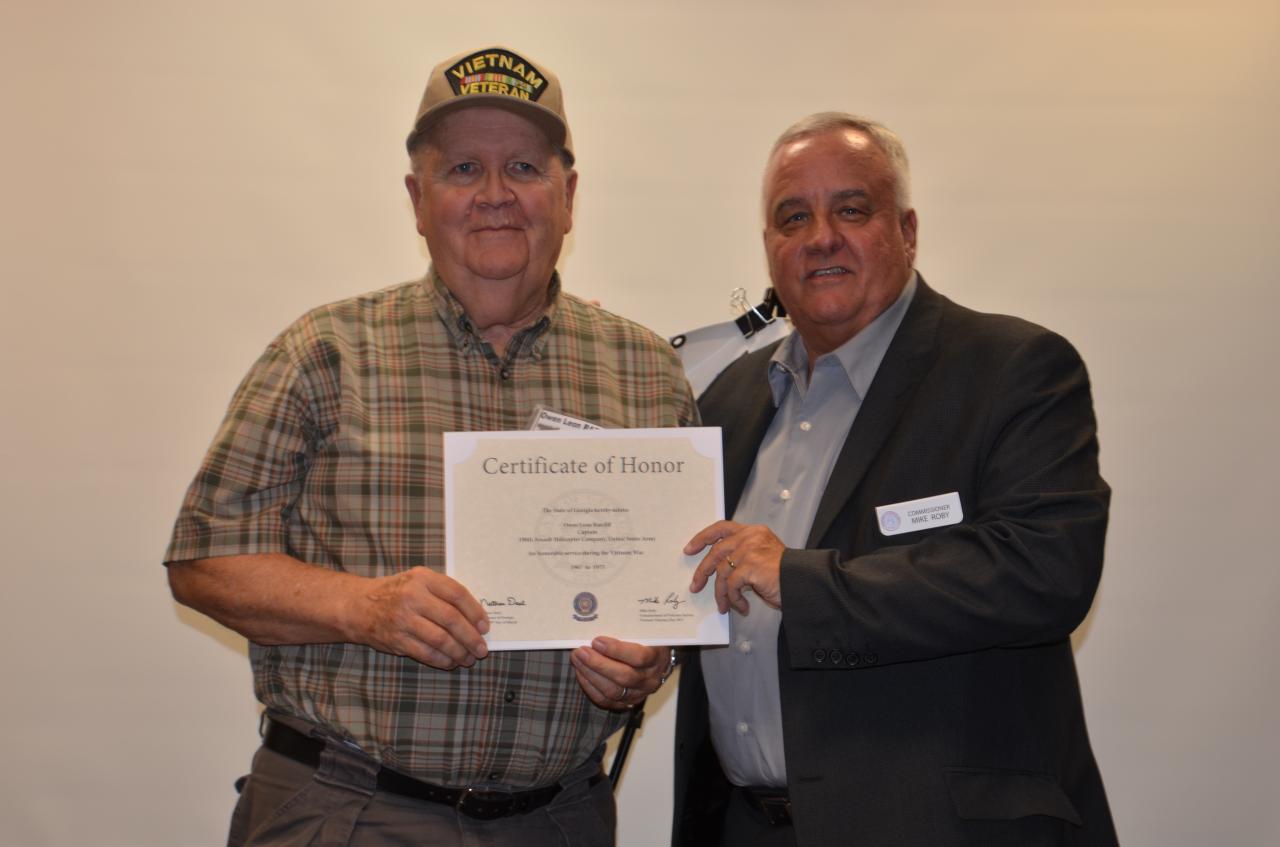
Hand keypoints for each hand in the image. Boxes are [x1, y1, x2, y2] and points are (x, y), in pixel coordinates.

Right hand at [354, 566, 489, 669]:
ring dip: (459, 652)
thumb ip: (443, 592)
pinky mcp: (396, 640)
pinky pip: (425, 653)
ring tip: (469, 659)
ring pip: (440, 640)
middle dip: (471, 637)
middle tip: (482, 649)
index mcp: (422, 578)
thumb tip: (475, 616)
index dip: (475, 612)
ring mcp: (403, 619)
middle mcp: (412, 597)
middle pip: (451, 620)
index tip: (485, 626)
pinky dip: (442, 660)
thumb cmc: (396, 592)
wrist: (358, 606)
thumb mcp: (418, 580)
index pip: (457, 594)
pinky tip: (451, 662)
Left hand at [570, 637, 671, 709]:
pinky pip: (605, 700)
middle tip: (581, 651)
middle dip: (598, 664)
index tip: (597, 641)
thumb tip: (601, 618)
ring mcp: (639, 693)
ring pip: (613, 691)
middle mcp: (650, 679)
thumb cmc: (647, 641)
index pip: (639, 657)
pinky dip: (590, 686)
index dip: (616, 650)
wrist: (657, 662)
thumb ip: (629, 627)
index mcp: (657, 658)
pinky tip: (581, 672)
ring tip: (577, 659)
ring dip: (590, 675)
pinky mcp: (626, 702)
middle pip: (624, 676)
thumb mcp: (645, 631)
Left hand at [685, 520, 784, 614]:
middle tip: (695, 586)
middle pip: (716, 551)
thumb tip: (716, 570)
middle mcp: (749, 537)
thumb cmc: (784, 575)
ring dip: (720, 593)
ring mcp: (749, 550)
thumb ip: (742, 555)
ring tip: (724, 606)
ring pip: (721, 572)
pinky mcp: (750, 566)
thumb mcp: (761, 556)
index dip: (703, 537)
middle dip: (703, 571)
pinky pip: (731, 586)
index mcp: (752, 531)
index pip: (721, 527)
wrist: (803, 583)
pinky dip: (734, 599)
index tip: (689, 549)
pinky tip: (742, 607)